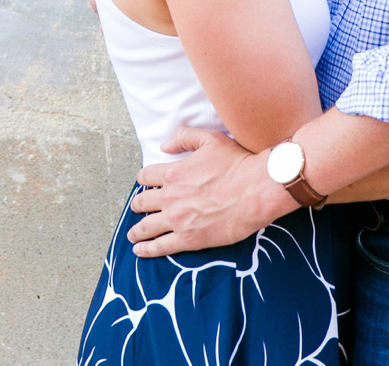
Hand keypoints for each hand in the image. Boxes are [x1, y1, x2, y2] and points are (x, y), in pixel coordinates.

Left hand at [125, 127, 292, 257]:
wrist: (256, 191)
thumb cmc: (237, 164)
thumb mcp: (210, 140)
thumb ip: (184, 138)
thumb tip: (164, 146)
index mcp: (173, 173)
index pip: (146, 176)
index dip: (143, 179)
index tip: (144, 182)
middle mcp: (170, 197)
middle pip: (141, 202)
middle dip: (137, 205)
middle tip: (138, 208)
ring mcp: (178, 220)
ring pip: (146, 227)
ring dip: (136, 231)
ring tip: (132, 235)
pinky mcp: (189, 239)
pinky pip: (161, 246)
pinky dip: (147, 249)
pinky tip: (139, 251)